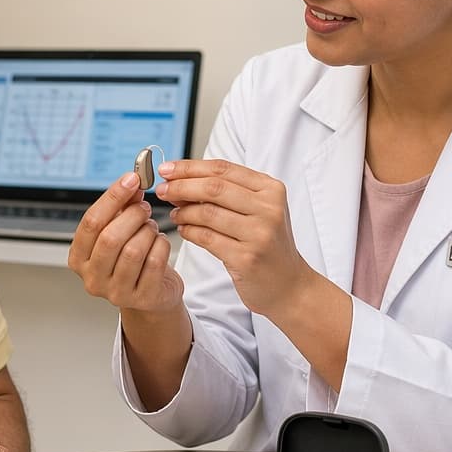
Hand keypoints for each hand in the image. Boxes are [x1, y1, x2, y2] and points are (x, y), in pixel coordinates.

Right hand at [68, 172, 183, 314]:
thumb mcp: (119, 232)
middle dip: (132, 215)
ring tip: (150, 227)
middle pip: (110, 238)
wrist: (151, 294)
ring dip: (147, 231)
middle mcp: (93, 278)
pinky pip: (154, 262)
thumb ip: (121, 207)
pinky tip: (159, 242)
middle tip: (144, 207)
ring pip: (133, 250)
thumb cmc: (132, 260)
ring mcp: (116, 292)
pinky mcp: (142, 298)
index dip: (112, 197)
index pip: (91, 223)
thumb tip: (131, 182)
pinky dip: (161, 244)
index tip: (131, 179)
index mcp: (78, 258)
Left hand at [155, 158, 311, 318]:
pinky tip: (184, 230)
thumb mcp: (257, 210)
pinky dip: (190, 232)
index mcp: (271, 189)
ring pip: (207, 213)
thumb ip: (226, 193)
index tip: (166, 169)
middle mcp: (269, 209)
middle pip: (214, 188)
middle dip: (181, 187)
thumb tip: (180, 180)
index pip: (223, 169)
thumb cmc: (267, 244)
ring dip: (184, 212)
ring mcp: (259, 234)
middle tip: (163, 190)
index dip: (190, 167)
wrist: (289, 285)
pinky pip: (207, 238)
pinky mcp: (247, 258)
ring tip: (175, 214)